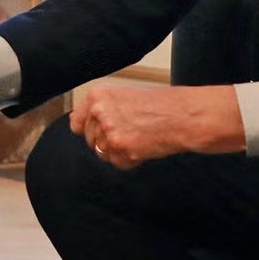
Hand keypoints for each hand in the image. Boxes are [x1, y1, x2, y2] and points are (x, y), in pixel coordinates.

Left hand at [70, 83, 245, 169]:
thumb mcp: (124, 97)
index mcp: (98, 96)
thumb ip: (101, 109)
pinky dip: (130, 160)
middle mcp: (100, 112)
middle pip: (90, 140)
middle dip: (108, 141)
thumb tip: (74, 124)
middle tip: (132, 132)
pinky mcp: (122, 149)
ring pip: (103, 153)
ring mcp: (110, 131)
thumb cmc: (160, 104)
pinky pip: (117, 163)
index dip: (88, 129)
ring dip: (119, 151)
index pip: (76, 121)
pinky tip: (144, 147)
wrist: (184, 115)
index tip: (101, 130)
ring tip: (140, 138)